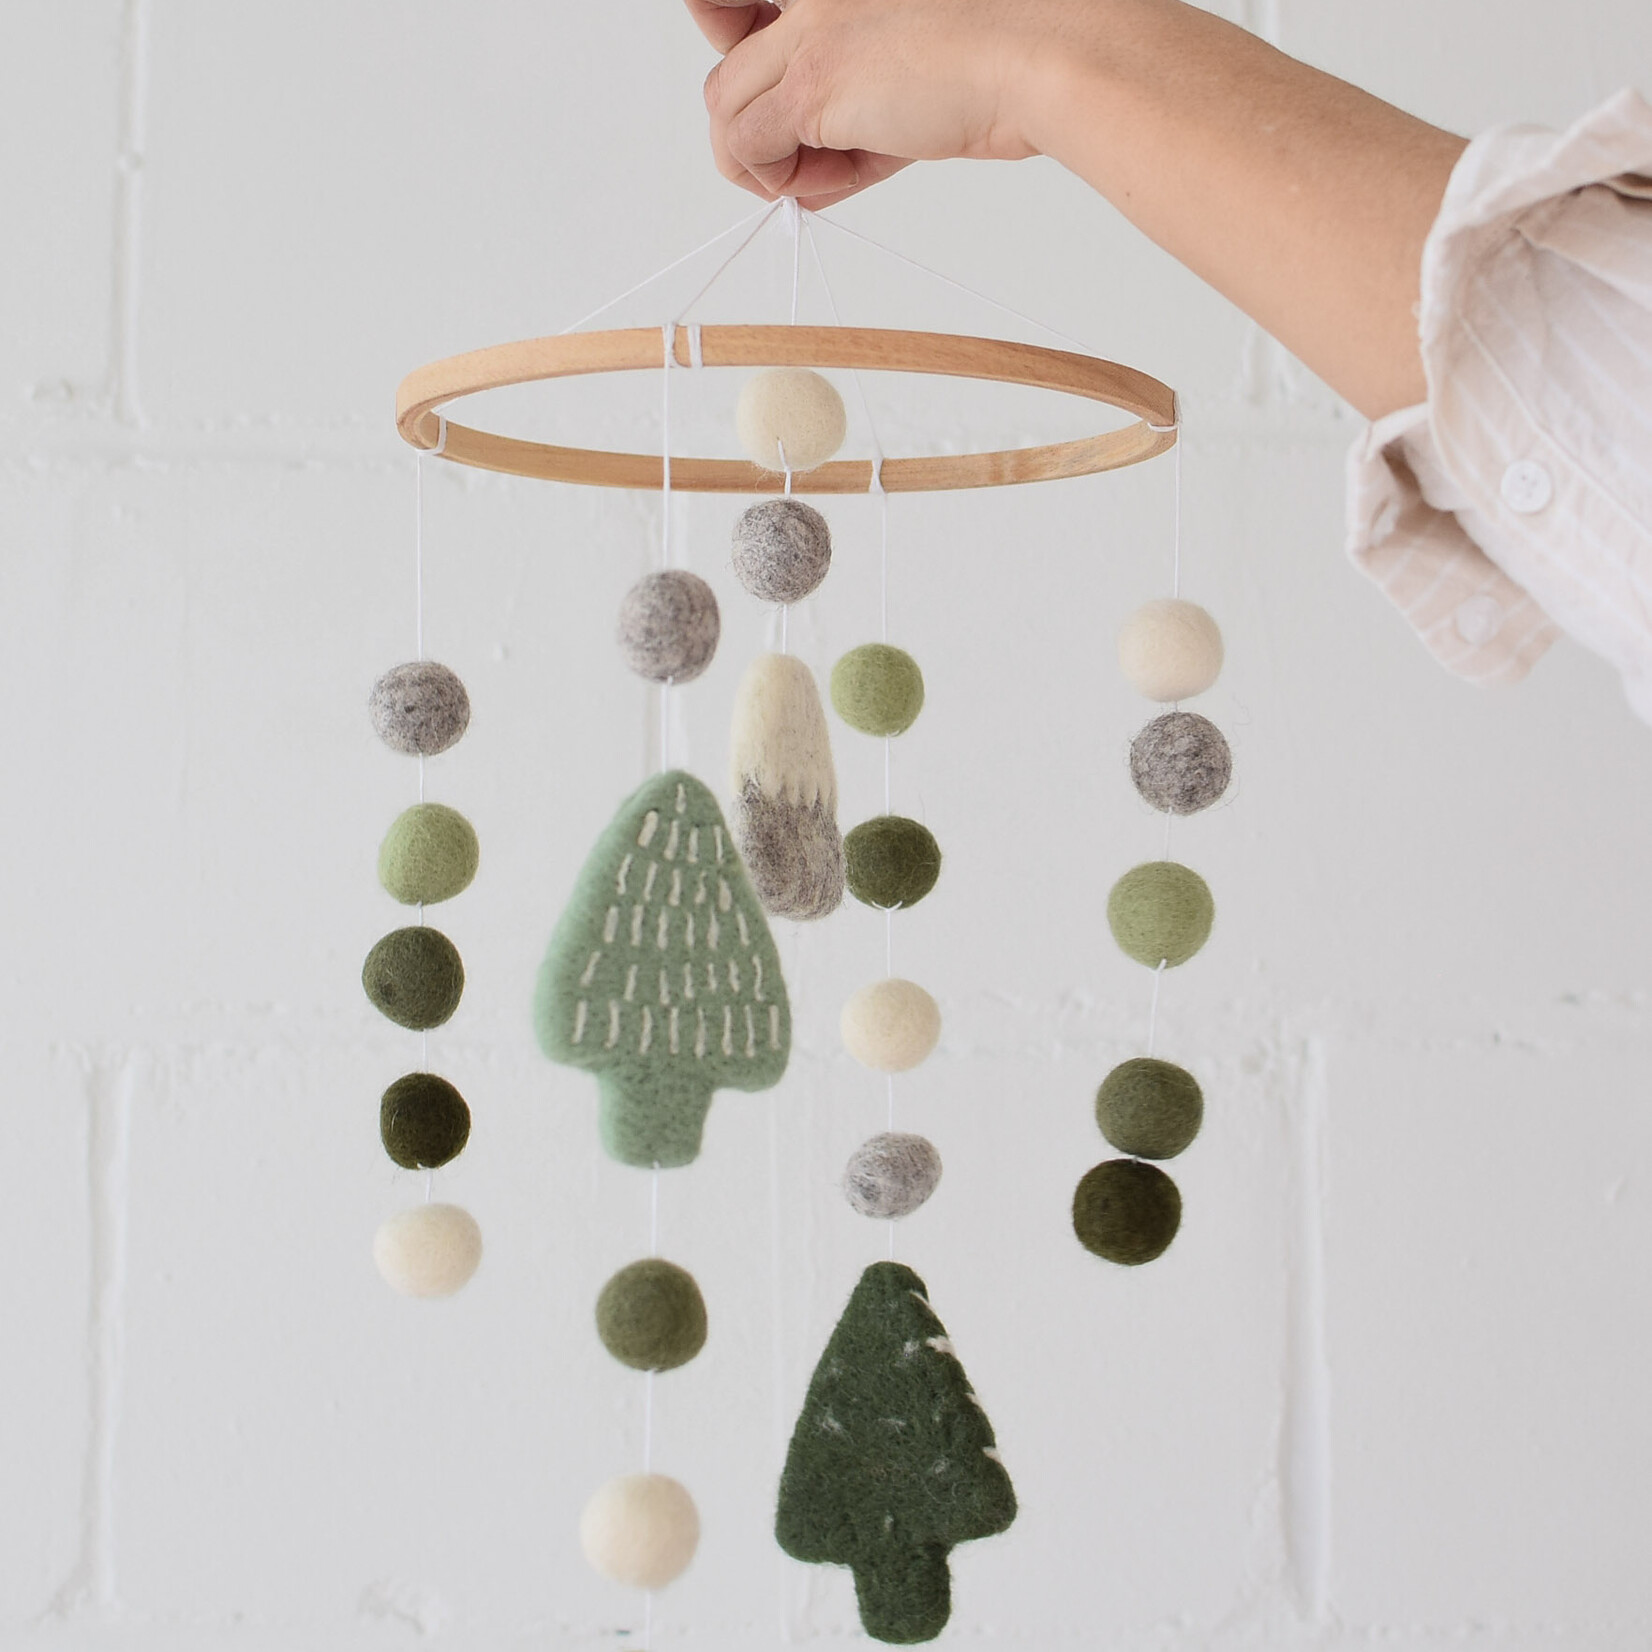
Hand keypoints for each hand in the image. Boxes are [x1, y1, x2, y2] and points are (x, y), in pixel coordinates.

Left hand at [689, 0, 1043, 209]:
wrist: (1031, 62)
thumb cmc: (985, 66)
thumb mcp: (896, 82)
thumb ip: (844, 113)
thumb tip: (796, 176)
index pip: (739, 18)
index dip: (733, 52)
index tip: (758, 104)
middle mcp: (808, 1)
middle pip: (726, 76)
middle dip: (755, 134)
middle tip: (806, 163)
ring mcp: (806, 39)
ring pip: (724, 111)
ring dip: (767, 163)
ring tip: (831, 172)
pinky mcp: (811, 87)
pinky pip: (749, 149)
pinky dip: (783, 183)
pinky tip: (840, 175)